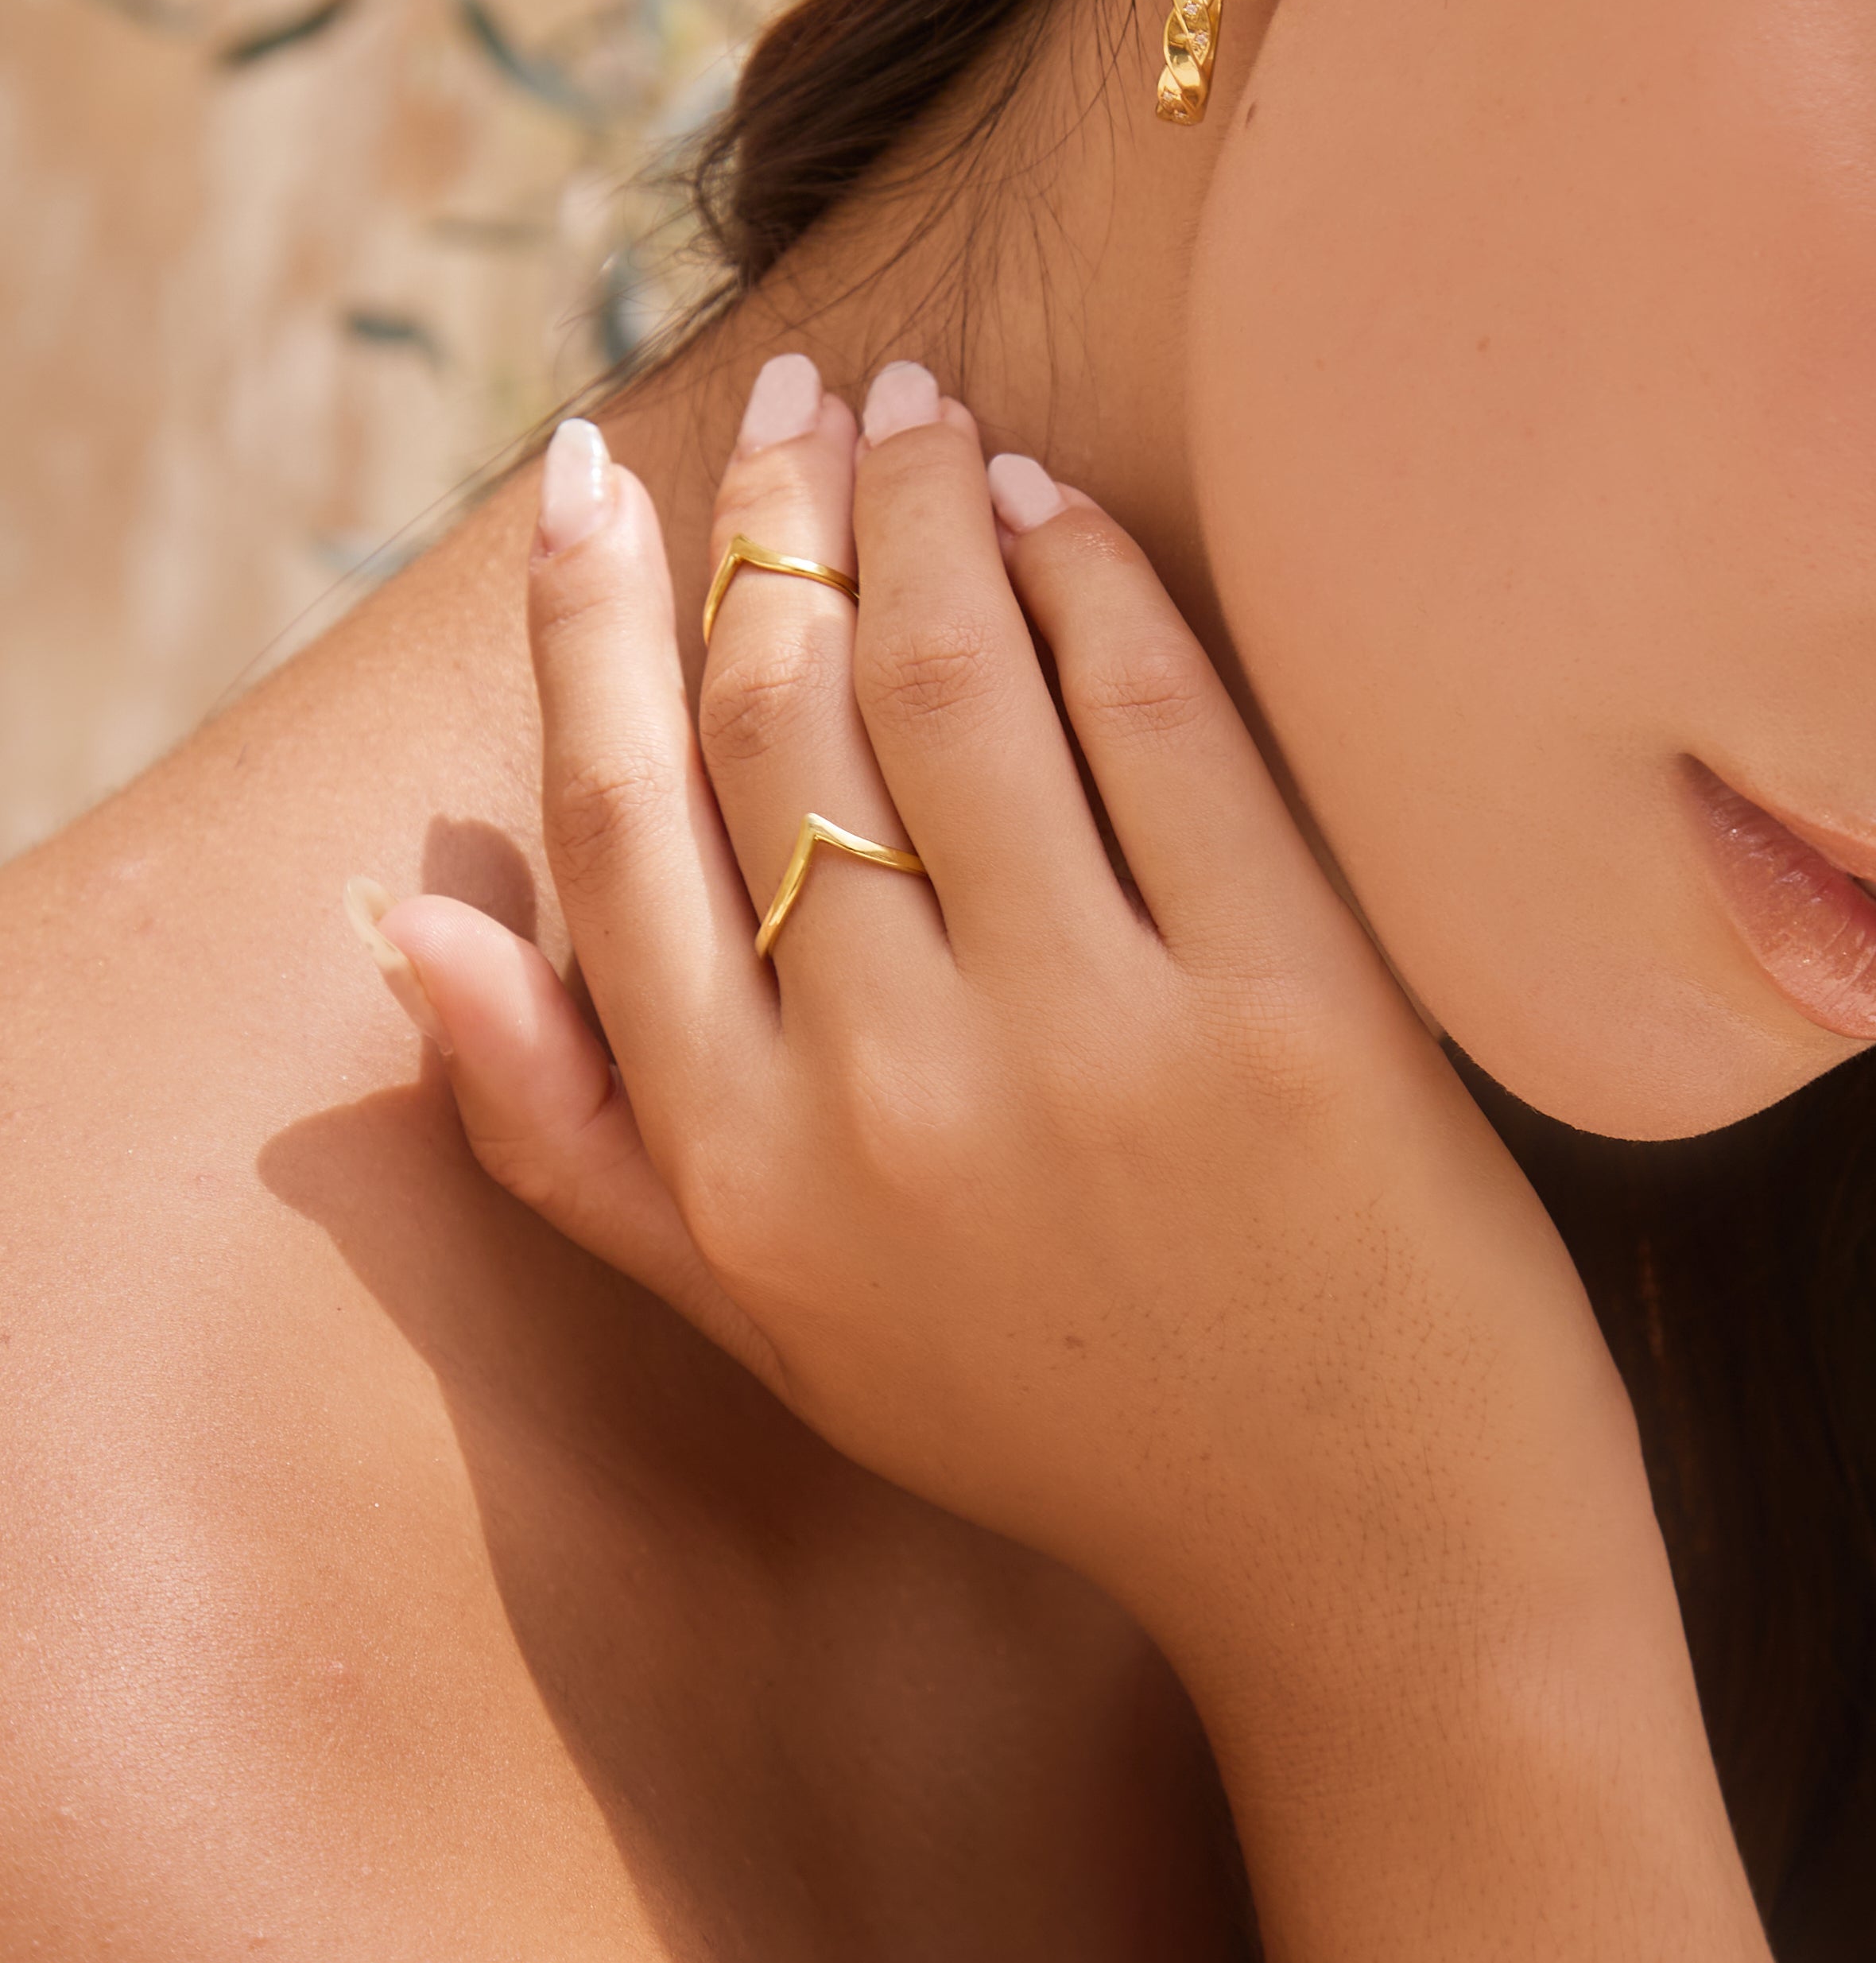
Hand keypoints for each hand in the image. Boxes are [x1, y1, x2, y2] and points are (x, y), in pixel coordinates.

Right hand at [369, 363, 1641, 1715]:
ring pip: (954, 689)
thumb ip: (580, 1139)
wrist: (1370, 1560)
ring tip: (914, 407)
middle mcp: (891, 1103)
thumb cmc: (1067, 1423)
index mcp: (746, 1181)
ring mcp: (1093, 1048)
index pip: (614, 833)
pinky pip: (1160, 725)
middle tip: (785, 402)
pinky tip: (1052, 505)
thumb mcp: (778, 1327)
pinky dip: (1090, 580)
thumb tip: (418, 928)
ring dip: (917, 509)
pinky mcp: (1287, 1010)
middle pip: (777, 725)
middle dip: (765, 525)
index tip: (587, 483)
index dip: (585, 631)